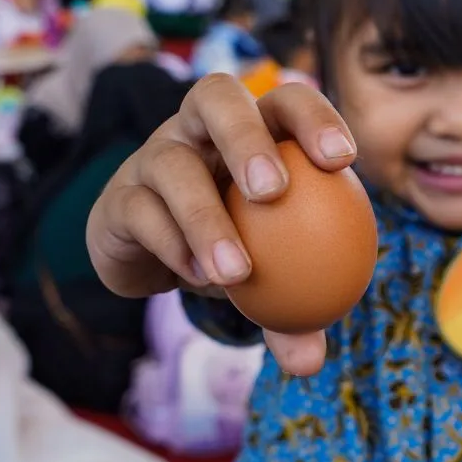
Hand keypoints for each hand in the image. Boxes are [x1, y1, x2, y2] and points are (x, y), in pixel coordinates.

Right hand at [86, 74, 357, 375]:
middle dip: (247, 137)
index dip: (314, 118)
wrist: (154, 262)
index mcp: (255, 128)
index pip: (286, 100)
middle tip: (274, 192)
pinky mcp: (119, 196)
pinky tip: (198, 279)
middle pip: (217, 97)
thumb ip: (292, 315)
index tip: (343, 161)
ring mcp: (154, 155)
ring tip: (238, 272)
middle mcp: (200, 128)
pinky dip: (172, 245)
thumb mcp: (270, 281)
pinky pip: (142, 211)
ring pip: (174, 164)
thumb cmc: (235, 252)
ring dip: (206, 217)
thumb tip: (310, 364)